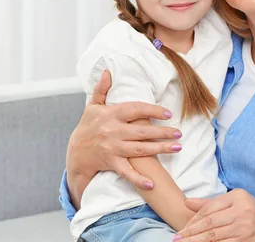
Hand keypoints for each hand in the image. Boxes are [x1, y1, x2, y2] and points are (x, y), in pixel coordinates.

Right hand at [65, 70, 182, 190]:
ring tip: (177, 147)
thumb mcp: (92, 106)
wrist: (76, 152)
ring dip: (160, 149)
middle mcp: (113, 131)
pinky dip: (138, 178)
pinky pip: (127, 172)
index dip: (152, 110)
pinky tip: (152, 182)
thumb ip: (101, 89)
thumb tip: (108, 71)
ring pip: (140, 149)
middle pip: (142, 131)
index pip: (135, 109)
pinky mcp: (111, 163)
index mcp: (110, 115)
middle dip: (162, 132)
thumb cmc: (87, 126)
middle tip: (179, 132)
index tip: (168, 113)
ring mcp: (112, 148)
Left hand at [174, 189, 254, 241]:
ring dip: (197, 241)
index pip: (209, 208)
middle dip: (191, 232)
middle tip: (177, 239)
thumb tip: (186, 202)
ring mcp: (245, 227)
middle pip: (210, 222)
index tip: (181, 228)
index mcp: (238, 196)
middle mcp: (242, 210)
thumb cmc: (253, 211)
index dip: (193, 219)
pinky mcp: (247, 241)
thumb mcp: (235, 201)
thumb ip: (211, 203)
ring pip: (215, 236)